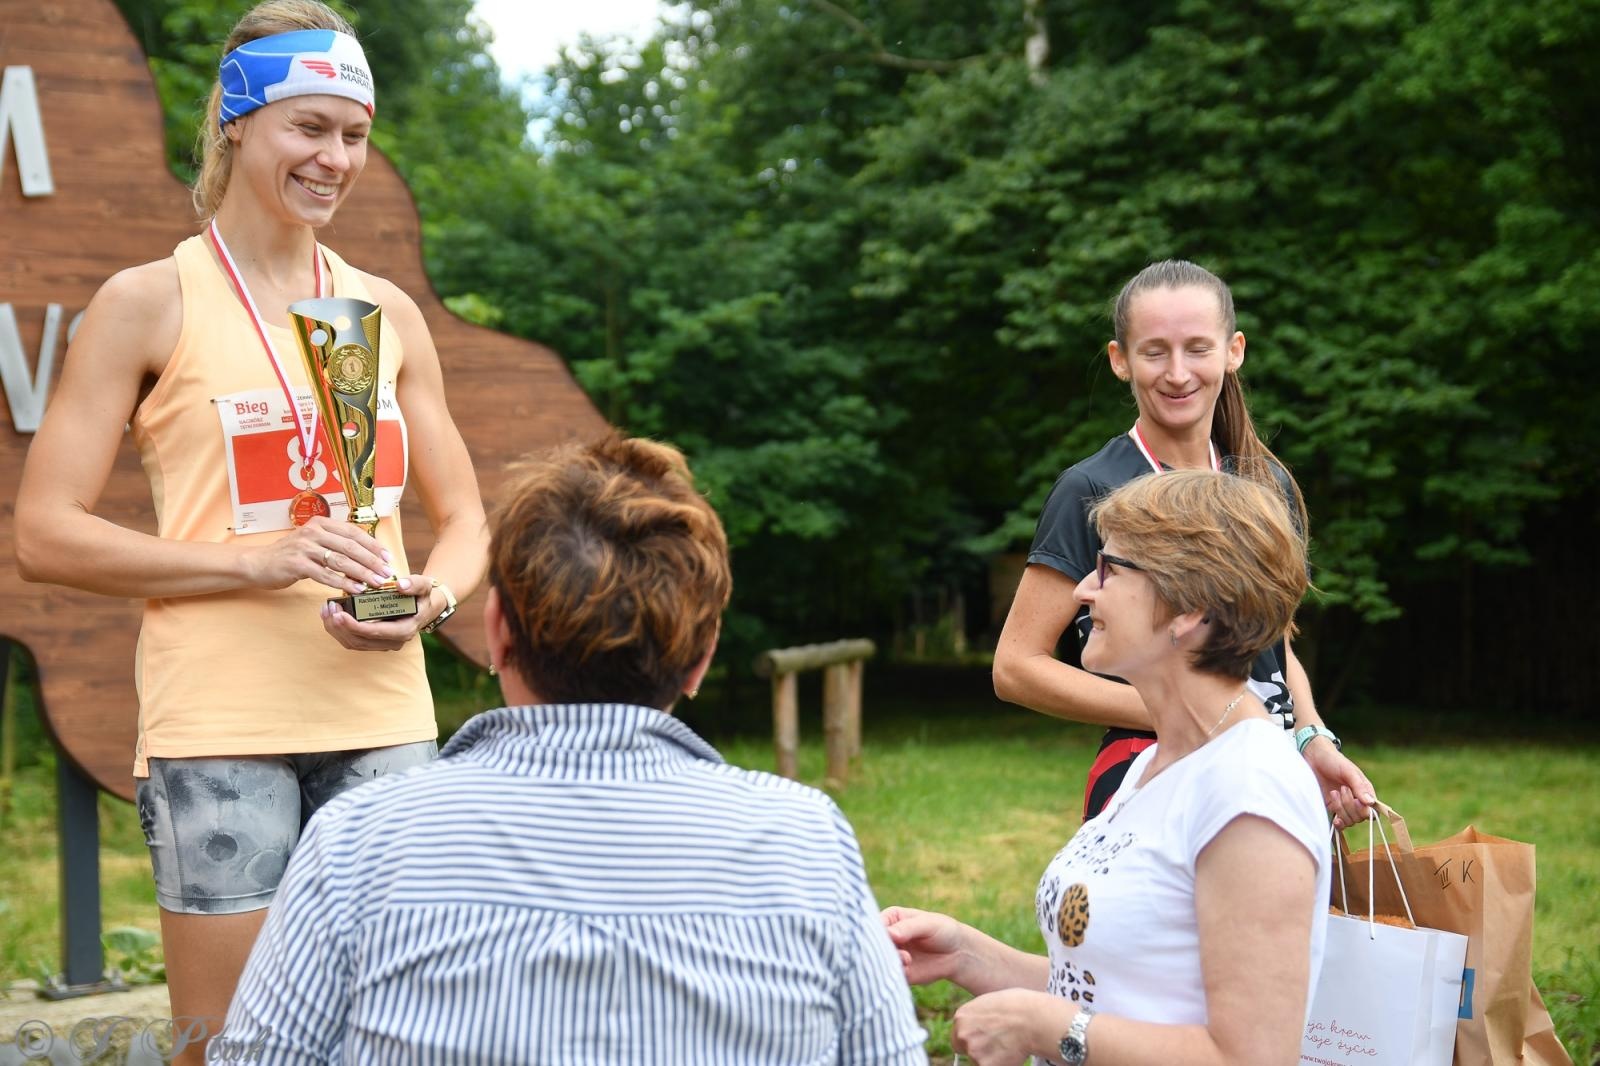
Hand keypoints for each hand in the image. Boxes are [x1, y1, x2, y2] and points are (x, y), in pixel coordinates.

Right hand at [243, 517, 396, 595]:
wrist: (258, 563)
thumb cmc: (290, 555)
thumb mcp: (313, 542)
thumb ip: (335, 545)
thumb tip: (366, 557)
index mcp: (321, 523)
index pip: (353, 532)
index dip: (373, 545)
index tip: (387, 557)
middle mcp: (313, 531)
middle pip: (350, 546)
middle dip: (372, 560)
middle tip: (386, 572)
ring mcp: (305, 547)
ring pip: (341, 560)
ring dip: (362, 573)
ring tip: (376, 582)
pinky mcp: (297, 564)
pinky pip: (325, 574)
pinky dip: (343, 582)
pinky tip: (355, 589)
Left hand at [319, 573, 433, 651]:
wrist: (424, 606)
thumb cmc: (422, 595)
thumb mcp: (424, 586)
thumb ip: (414, 584)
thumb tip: (400, 585)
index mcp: (404, 630)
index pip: (375, 633)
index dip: (354, 625)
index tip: (339, 613)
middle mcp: (392, 642)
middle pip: (359, 641)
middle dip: (340, 626)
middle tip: (329, 608)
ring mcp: (382, 644)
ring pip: (353, 643)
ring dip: (336, 629)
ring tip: (327, 609)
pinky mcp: (373, 641)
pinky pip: (352, 640)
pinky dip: (338, 629)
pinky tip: (330, 614)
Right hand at [881, 906, 968, 985]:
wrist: (958, 954)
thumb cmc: (943, 931)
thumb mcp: (928, 924)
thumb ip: (908, 928)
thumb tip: (889, 934)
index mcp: (891, 918)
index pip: (875, 924)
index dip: (876, 932)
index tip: (890, 938)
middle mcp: (887, 936)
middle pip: (873, 944)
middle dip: (882, 949)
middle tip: (900, 951)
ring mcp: (892, 954)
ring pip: (878, 961)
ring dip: (889, 962)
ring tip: (907, 959)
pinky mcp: (898, 971)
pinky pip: (888, 975)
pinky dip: (894, 974)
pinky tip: (908, 968)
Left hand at [951, 988, 1067, 1065]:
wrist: (1033, 1019)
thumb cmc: (1018, 1006)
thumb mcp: (989, 1003)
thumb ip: (976, 1017)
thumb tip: (975, 1026)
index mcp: (962, 1016)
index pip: (957, 1037)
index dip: (970, 1039)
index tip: (981, 1040)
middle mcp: (963, 1034)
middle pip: (965, 1050)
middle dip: (978, 1049)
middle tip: (996, 1043)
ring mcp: (973, 1051)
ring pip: (978, 1060)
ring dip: (990, 1057)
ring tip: (1007, 1044)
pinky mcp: (985, 1065)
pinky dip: (1000, 1064)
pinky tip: (1010, 1053)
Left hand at [1303, 740, 1376, 827]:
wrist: (1313, 757)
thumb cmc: (1334, 761)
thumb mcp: (1348, 771)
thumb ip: (1359, 786)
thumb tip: (1370, 803)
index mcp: (1365, 791)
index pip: (1373, 811)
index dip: (1365, 810)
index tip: (1356, 801)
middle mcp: (1356, 801)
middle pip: (1360, 817)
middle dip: (1350, 806)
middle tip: (1341, 789)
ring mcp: (1344, 806)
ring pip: (1349, 821)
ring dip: (1341, 809)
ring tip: (1333, 792)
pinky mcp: (1331, 808)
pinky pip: (1339, 822)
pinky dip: (1338, 823)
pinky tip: (1335, 819)